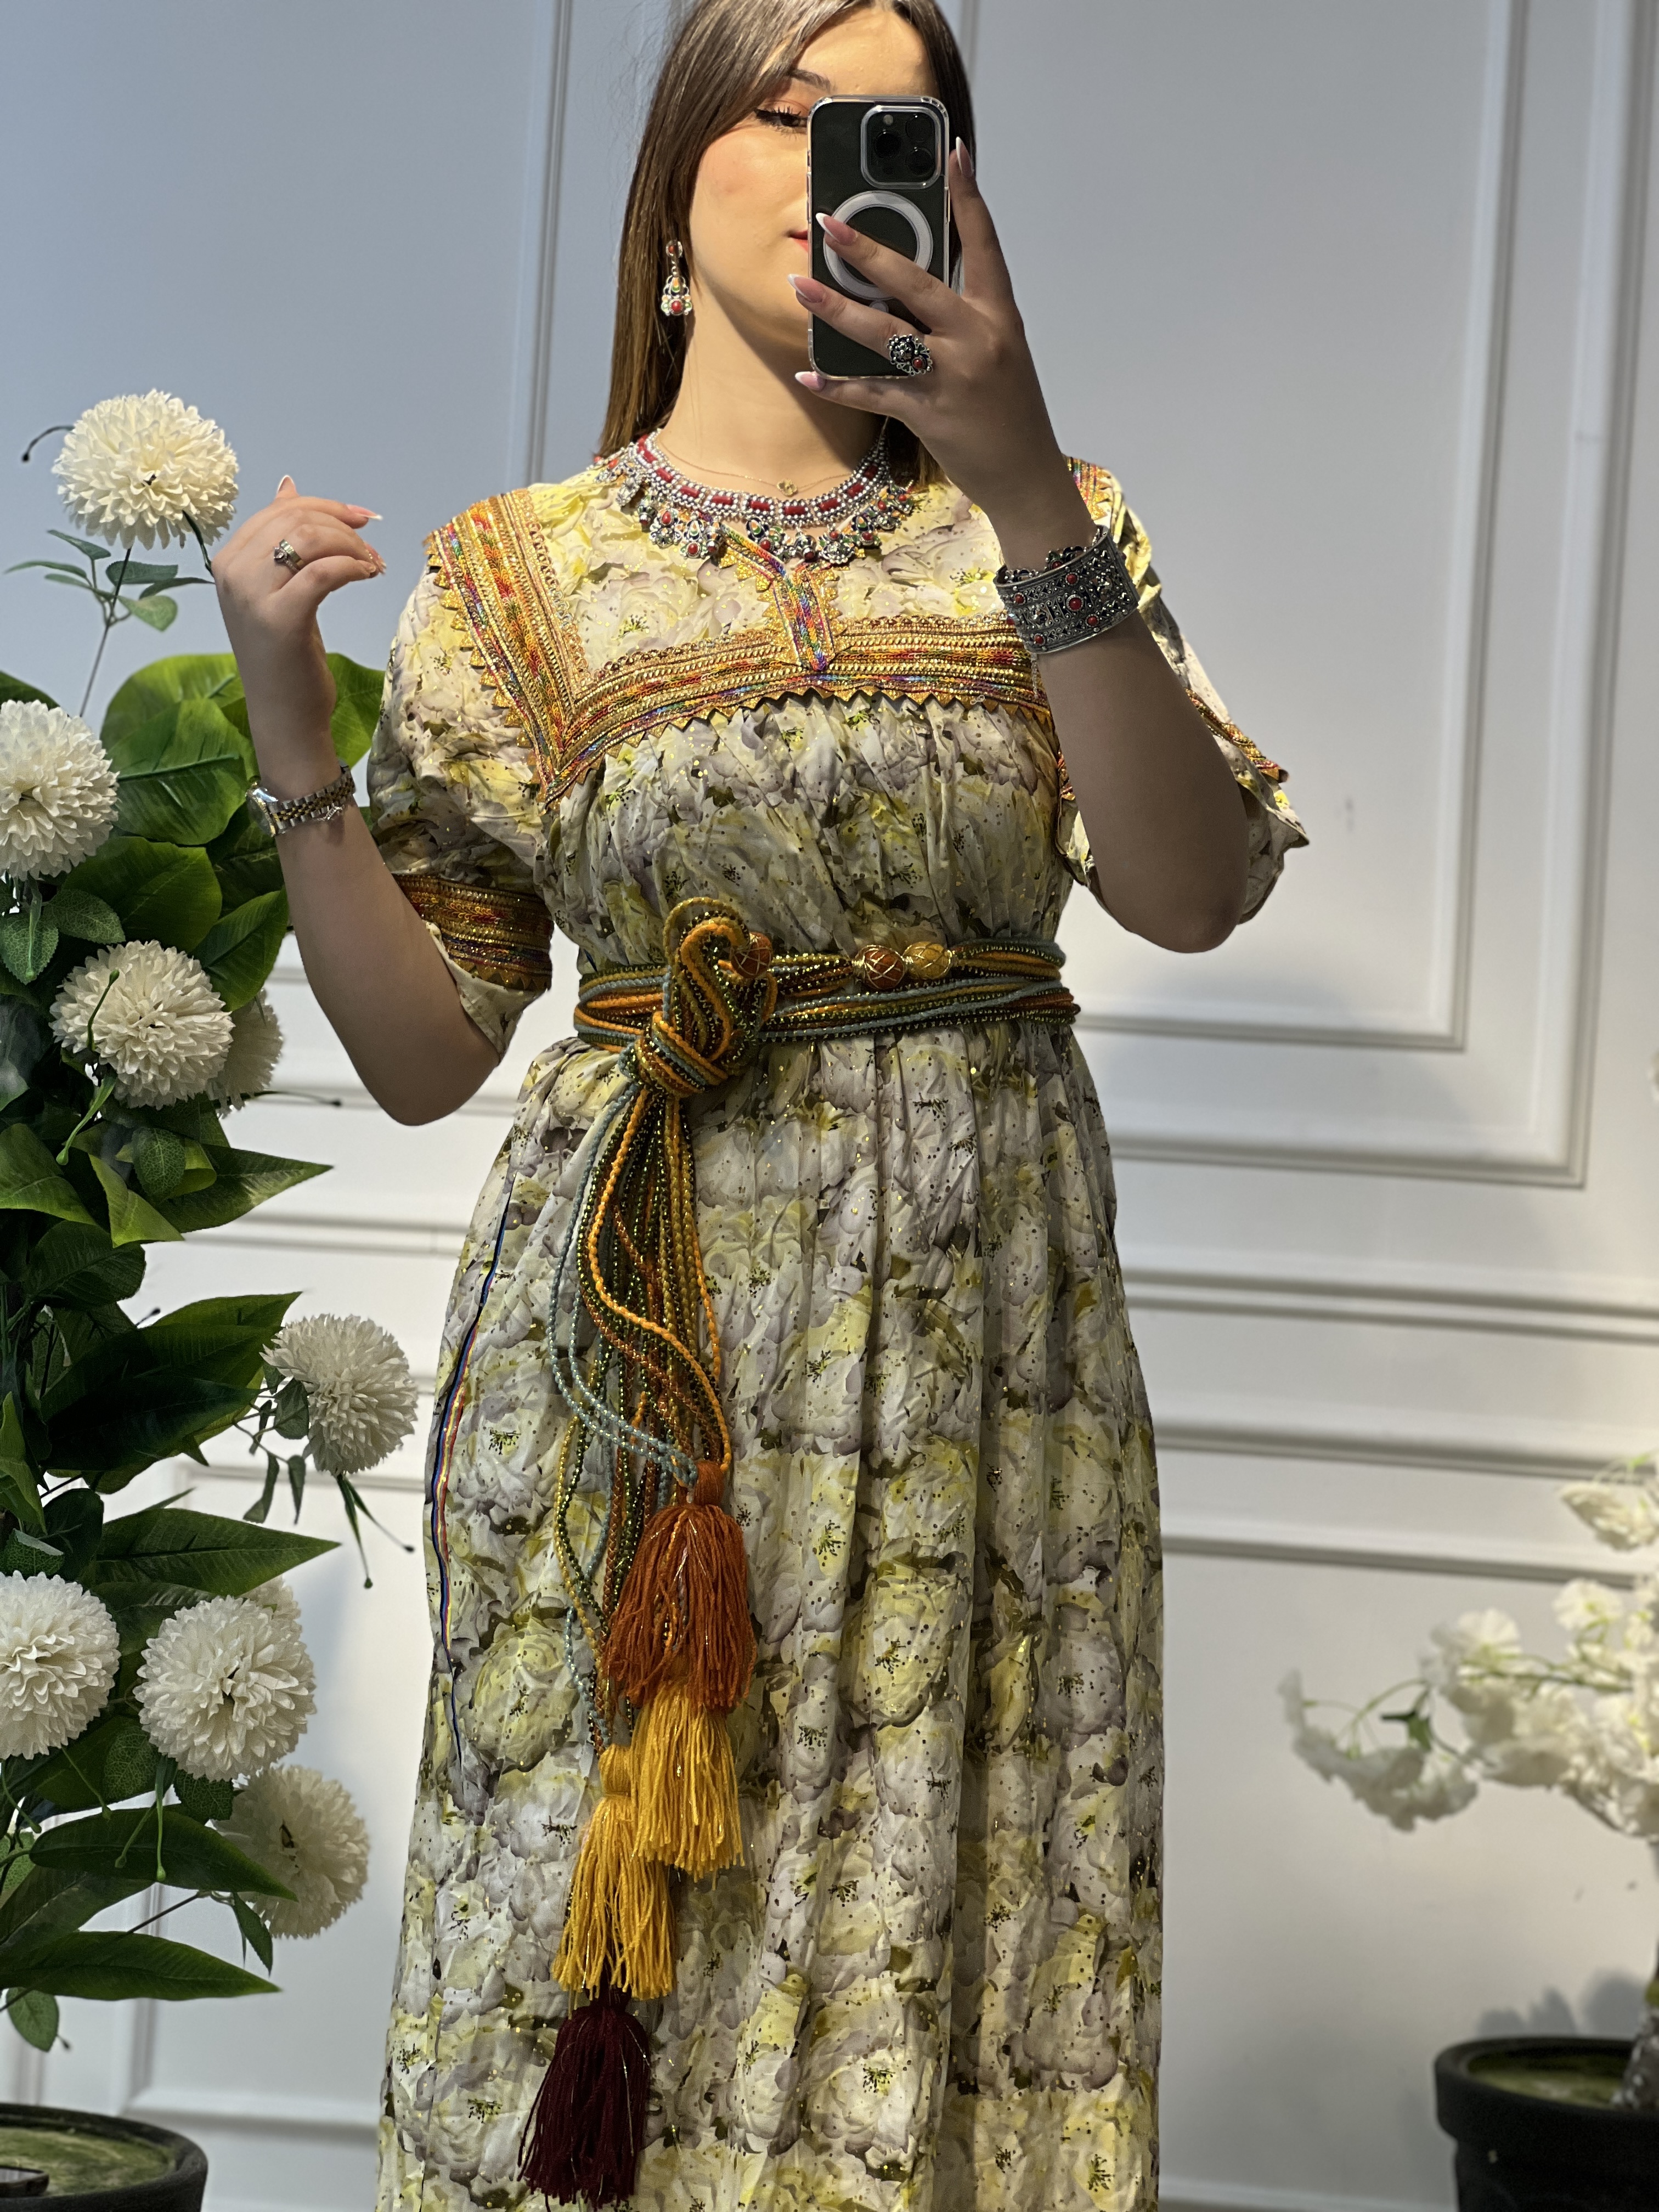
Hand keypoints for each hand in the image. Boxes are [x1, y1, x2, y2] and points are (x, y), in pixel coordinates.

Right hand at [213, 476, 383, 789]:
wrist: (283, 715)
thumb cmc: (285, 657)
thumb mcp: (281, 590)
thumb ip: (280, 539)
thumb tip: (287, 485)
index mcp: (228, 561)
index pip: (278, 511)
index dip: (325, 506)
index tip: (361, 520)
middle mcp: (232, 572)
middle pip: (295, 520)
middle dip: (342, 526)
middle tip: (371, 548)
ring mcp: (251, 595)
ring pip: (309, 539)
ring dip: (352, 546)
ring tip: (372, 566)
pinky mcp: (280, 618)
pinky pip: (322, 572)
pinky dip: (352, 566)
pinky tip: (367, 575)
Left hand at [788, 141, 1090, 565]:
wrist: (1026, 476)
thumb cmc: (1009, 413)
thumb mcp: (999, 354)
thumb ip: (960, 318)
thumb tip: (908, 287)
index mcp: (998, 317)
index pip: (984, 245)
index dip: (969, 197)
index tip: (953, 152)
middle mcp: (976, 339)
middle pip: (917, 283)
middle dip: (869, 250)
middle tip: (830, 223)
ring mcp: (951, 377)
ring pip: (886, 335)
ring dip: (838, 309)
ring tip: (800, 287)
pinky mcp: (928, 414)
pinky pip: (873, 393)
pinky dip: (838, 384)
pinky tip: (809, 371)